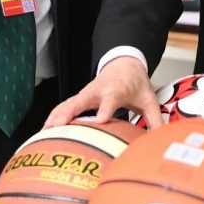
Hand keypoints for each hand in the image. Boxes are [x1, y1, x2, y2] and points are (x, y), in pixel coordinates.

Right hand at [44, 56, 162, 128]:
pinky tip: (44, 131)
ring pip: (68, 104)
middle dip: (70, 112)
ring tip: (44, 132)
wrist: (124, 64)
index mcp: (117, 90)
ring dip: (56, 116)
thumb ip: (155, 119)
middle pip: (82, 100)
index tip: (100, 120)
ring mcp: (86, 94)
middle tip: (58, 126)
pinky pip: (64, 107)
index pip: (110, 99)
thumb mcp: (149, 99)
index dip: (105, 109)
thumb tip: (159, 139)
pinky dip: (54, 117)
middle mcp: (98, 91)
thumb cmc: (135, 84)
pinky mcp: (79, 98)